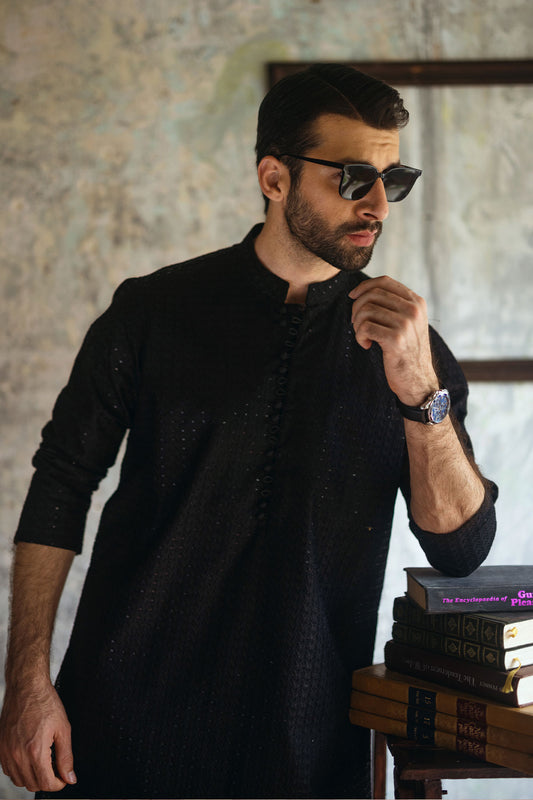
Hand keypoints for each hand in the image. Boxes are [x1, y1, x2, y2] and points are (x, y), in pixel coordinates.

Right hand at [0, 679, 75, 792]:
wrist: (26, 687)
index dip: (58, 784)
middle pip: (33, 785)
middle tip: (56, 769)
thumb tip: (70, 777)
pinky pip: (8, 770)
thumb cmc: (46, 703)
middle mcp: (18, 754)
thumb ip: (66, 757)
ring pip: (19, 781)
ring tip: (43, 763)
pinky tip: (29, 759)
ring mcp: (6, 752)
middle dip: (47, 781)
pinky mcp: (0, 747)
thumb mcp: (63, 729)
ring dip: (33, 778)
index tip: (63, 777)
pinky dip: (20, 771)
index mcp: (35, 750)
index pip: (46, 783)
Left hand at [349, 276, 437, 404]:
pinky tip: (366, 345)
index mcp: (416, 302)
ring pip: (366, 311)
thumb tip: (363, 291)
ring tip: (363, 336)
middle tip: (357, 324)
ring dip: (357, 325)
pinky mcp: (396, 339)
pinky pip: (365, 328)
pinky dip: (359, 337)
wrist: (418, 380)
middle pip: (372, 295)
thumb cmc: (407, 351)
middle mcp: (413, 310)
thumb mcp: (408, 323)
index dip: (364, 286)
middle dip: (357, 308)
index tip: (352, 296)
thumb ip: (394, 305)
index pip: (385, 281)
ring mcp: (406, 324)